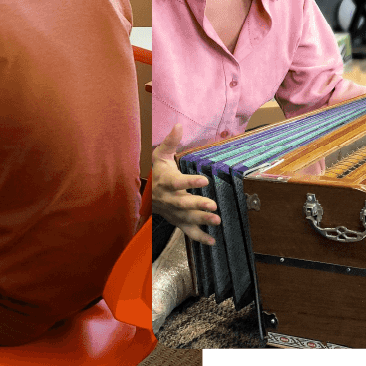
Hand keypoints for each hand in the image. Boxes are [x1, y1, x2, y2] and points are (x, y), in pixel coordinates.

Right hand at [152, 124, 219, 245]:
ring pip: (187, 218)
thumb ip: (171, 141)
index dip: (189, 182)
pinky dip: (199, 238)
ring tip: (217, 220)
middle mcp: (169, 199)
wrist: (148, 194)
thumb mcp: (161, 155)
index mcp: (166, 182)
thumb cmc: (158, 172)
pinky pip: (188, 231)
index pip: (177, 182)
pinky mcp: (178, 221)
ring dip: (201, 220)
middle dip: (198, 204)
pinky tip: (212, 240)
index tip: (204, 179)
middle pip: (183, 203)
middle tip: (213, 205)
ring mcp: (173, 212)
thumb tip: (178, 125)